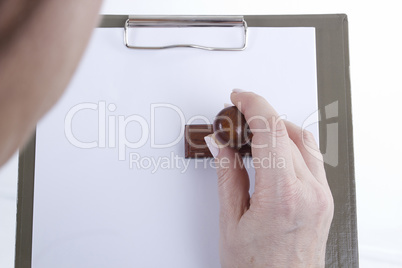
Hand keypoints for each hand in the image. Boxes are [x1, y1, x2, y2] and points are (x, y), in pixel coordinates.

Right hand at [204, 90, 333, 266]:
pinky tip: (274, 149)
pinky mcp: (325, 199)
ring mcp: (322, 195)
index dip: (253, 105)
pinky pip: (312, 158)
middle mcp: (310, 192)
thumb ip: (227, 175)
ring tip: (254, 131)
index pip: (271, 130)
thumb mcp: (231, 221)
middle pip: (287, 131)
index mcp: (282, 195)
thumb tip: (222, 146)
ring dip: (278, 127)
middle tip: (238, 118)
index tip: (239, 97)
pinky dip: (291, 144)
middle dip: (261, 115)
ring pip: (304, 140)